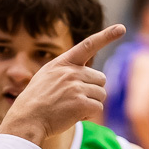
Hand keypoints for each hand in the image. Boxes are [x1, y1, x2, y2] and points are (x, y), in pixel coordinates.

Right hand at [0, 24, 125, 145]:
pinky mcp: (80, 104)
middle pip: (100, 78)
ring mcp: (76, 87)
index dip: (106, 36)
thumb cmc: (36, 101)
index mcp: (63, 63)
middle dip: (93, 90)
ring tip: (72, 108)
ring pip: (101, 94)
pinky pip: (97, 108)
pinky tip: (73, 116)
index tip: (121, 28)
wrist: (26, 120)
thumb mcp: (47, 76)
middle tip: (76, 99)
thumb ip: (67, 71)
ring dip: (91, 103)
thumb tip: (89, 74)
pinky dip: (89, 115)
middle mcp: (71, 72)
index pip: (88, 45)